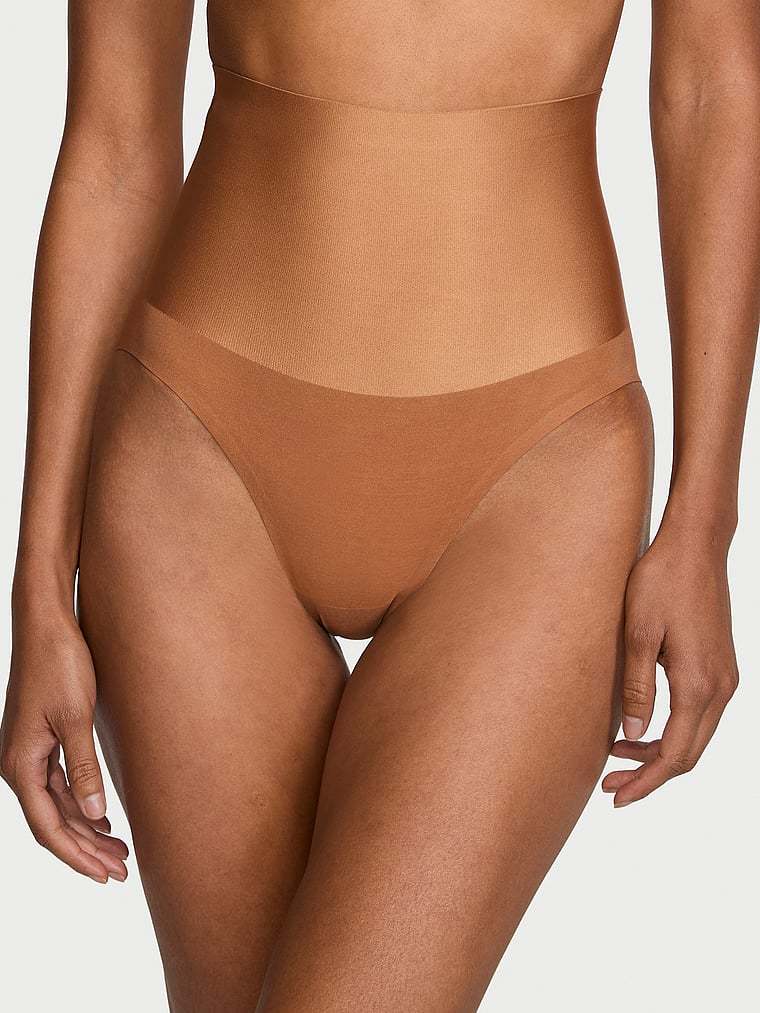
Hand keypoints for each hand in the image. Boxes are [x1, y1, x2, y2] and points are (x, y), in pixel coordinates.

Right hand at [1, 606, 128, 882]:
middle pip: (52, 822)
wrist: (46, 625)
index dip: (77, 856)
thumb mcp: (75, 718)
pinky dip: (80, 804)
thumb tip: (93, 816)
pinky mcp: (41, 739)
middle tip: (123, 870)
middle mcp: (19, 764)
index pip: (48, 827)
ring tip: (120, 851)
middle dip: (86, 850)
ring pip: (57, 805)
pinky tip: (102, 817)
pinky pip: (59, 784)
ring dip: (86, 829)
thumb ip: (83, 769)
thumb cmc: (60, 664)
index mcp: (21, 765)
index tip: (105, 876)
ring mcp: (29, 752)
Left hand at [602, 524, 738, 806]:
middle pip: (689, 753)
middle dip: (650, 775)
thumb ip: (636, 688)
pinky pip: (699, 714)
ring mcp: (725, 677)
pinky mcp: (720, 666)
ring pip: (695, 735)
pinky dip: (671, 730)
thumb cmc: (661, 581)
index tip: (616, 796)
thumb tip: (631, 736)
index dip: (646, 782)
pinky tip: (640, 727)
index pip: (675, 755)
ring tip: (616, 756)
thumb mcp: (637, 634)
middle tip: (609, 784)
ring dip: (659, 752)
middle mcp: (720, 687)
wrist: (695, 545)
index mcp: (699, 685)